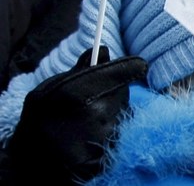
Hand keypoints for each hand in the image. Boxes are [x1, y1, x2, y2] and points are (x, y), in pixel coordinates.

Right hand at [7, 46, 146, 183]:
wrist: (38, 161)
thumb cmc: (41, 119)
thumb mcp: (51, 89)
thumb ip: (80, 70)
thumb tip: (103, 51)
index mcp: (80, 92)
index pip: (121, 72)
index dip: (129, 67)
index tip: (137, 64)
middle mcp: (99, 112)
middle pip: (122, 90)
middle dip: (114, 89)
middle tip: (95, 95)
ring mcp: (108, 132)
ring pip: (123, 109)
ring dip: (112, 109)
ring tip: (89, 117)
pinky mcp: (114, 146)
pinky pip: (121, 127)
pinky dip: (111, 125)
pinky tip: (94, 130)